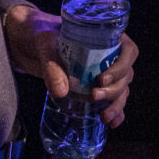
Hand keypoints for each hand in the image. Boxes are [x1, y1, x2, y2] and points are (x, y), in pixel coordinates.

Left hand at [3, 3, 137, 126]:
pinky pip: (112, 100)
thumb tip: (61, 91)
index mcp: (106, 37)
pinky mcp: (95, 86)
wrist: (30, 43)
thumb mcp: (45, 44)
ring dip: (116, 104)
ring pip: (121, 90)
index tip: (102, 79)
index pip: (128, 51)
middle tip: (94, 96)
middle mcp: (110, 55)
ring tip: (104, 118)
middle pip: (126, 75)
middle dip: (114, 90)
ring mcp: (104, 72)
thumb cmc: (42, 35)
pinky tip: (112, 123)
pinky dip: (116, 112)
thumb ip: (52, 66)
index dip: (121, 67)